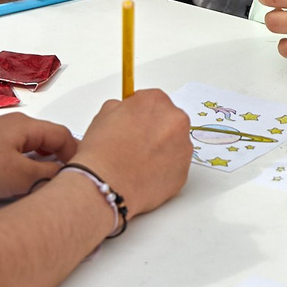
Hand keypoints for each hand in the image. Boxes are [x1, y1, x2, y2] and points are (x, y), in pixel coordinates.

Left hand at [0, 112, 77, 198]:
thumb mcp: (19, 177)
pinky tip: (1, 188)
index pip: (62, 135)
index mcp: (23, 125)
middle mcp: (5, 124)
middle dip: (53, 163)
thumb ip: (48, 174)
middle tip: (59, 186)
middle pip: (41, 141)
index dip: (75, 155)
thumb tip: (66, 174)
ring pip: (19, 151)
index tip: (80, 176)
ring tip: (31, 191)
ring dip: (30, 168)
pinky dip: (9, 171)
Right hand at [71, 89, 193, 216]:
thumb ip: (121, 108)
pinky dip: (163, 169)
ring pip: (174, 144)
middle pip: (167, 120)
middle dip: (154, 130)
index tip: (133, 122)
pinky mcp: (184, 173)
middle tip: (134, 144)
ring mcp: (183, 147)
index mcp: (156, 101)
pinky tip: (143, 174)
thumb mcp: (104, 115)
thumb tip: (128, 112)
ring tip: (137, 162)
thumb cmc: (102, 153)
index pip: (152, 100)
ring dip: (160, 149)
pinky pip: (174, 167)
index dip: (140, 113)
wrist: (105, 185)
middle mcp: (176, 120)